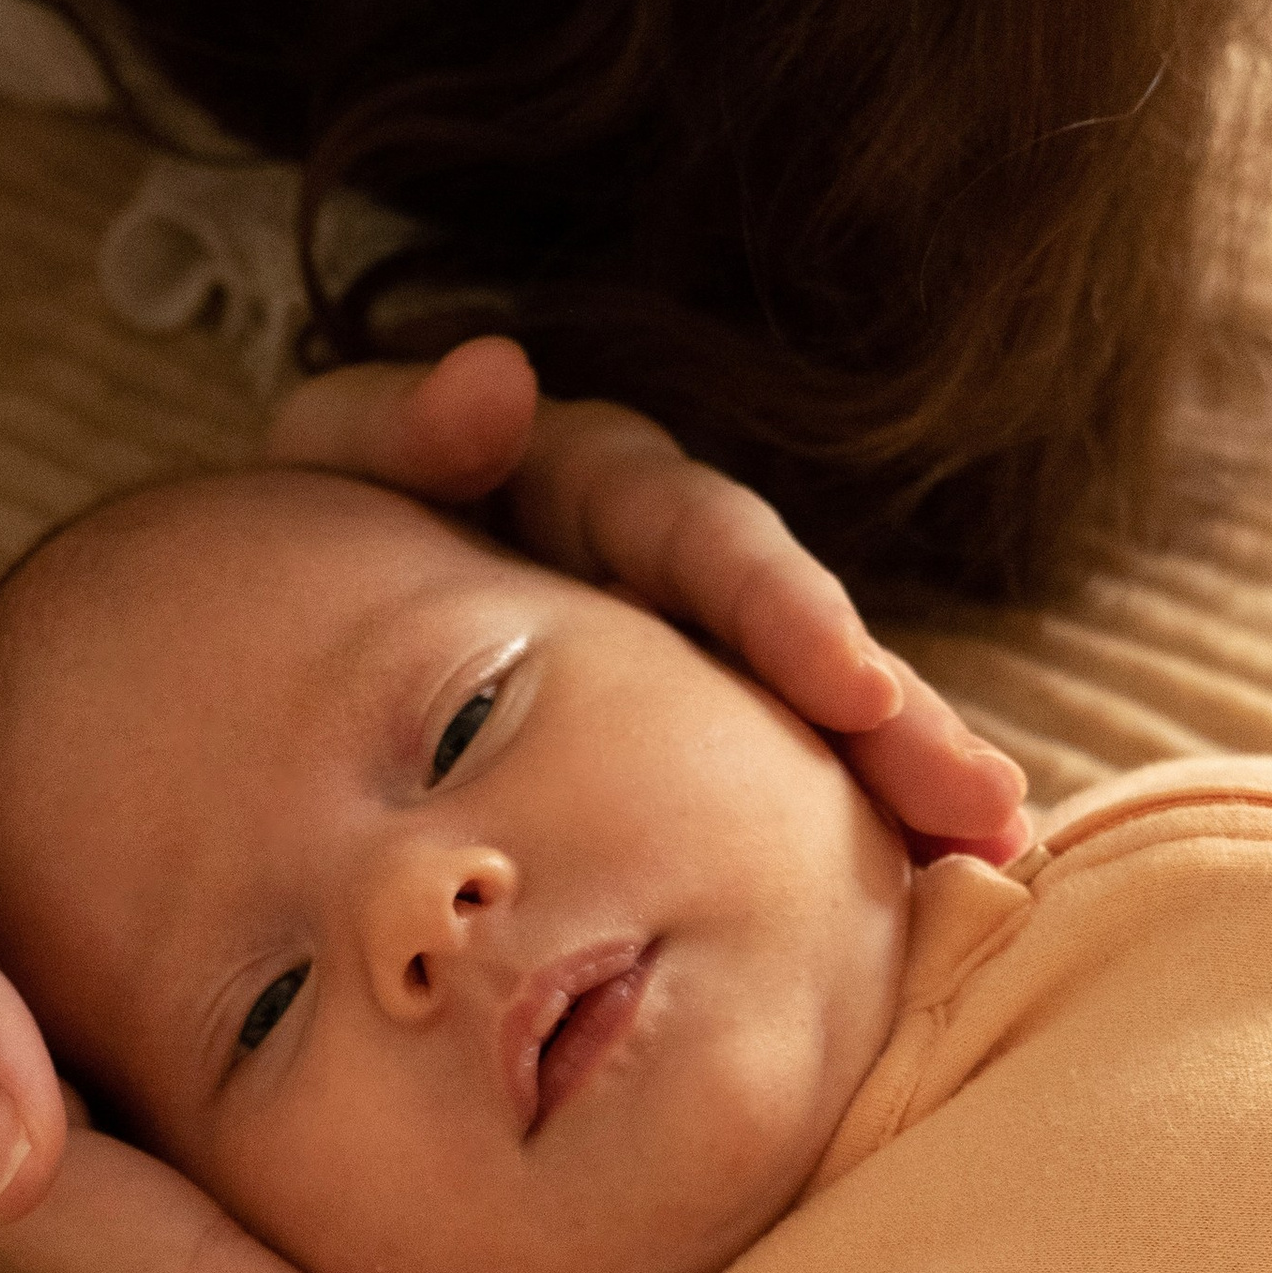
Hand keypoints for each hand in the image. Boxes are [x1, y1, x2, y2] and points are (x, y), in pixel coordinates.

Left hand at [269, 337, 1029, 863]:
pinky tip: (934, 898)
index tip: (852, 689)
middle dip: (891, 722)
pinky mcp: (690, 741)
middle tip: (976, 806)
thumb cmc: (317, 537)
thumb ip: (396, 426)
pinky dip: (854, 837)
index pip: (703, 537)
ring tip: (988, 855)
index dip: (781, 610)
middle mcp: (669, 565)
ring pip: (816, 718)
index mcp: (595, 485)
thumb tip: (496, 374)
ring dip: (905, 782)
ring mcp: (689, 654)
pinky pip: (782, 792)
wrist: (283, 634)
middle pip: (798, 636)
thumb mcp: (335, 466)